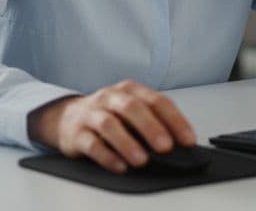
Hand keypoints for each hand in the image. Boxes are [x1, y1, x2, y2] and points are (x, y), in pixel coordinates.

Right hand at [27, 79, 196, 173]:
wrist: (67, 117)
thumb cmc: (108, 114)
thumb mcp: (131, 110)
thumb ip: (153, 120)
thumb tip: (178, 142)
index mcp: (129, 89)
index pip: (156, 101)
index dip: (174, 120)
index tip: (187, 140)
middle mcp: (110, 98)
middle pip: (131, 108)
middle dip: (151, 128)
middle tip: (166, 147)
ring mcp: (92, 114)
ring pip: (109, 125)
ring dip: (128, 143)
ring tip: (143, 160)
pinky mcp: (77, 133)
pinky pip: (92, 144)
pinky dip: (107, 156)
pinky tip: (120, 166)